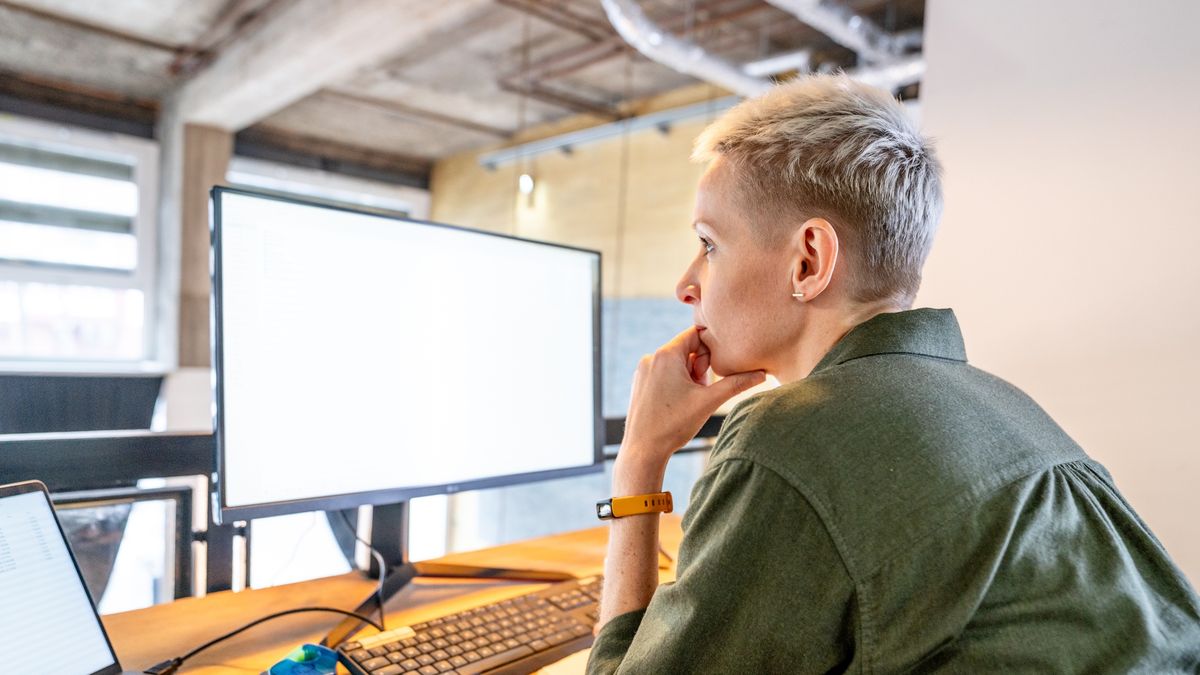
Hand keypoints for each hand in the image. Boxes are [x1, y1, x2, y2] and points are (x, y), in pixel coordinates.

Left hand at [619, 326, 765, 475]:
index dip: (710, 352)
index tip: (713, 373)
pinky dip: (676, 382)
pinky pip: (664, 373)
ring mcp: (643, 370)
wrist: (643, 450)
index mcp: (666, 354)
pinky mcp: (640, 383)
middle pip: (687, 349)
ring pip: (676, 362)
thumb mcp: (709, 401)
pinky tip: (678, 404)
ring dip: (689, 376)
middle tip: (701, 391)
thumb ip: (736, 383)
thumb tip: (762, 374)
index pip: (696, 334)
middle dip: (700, 368)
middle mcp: (651, 357)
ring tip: (690, 399)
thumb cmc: (674, 425)